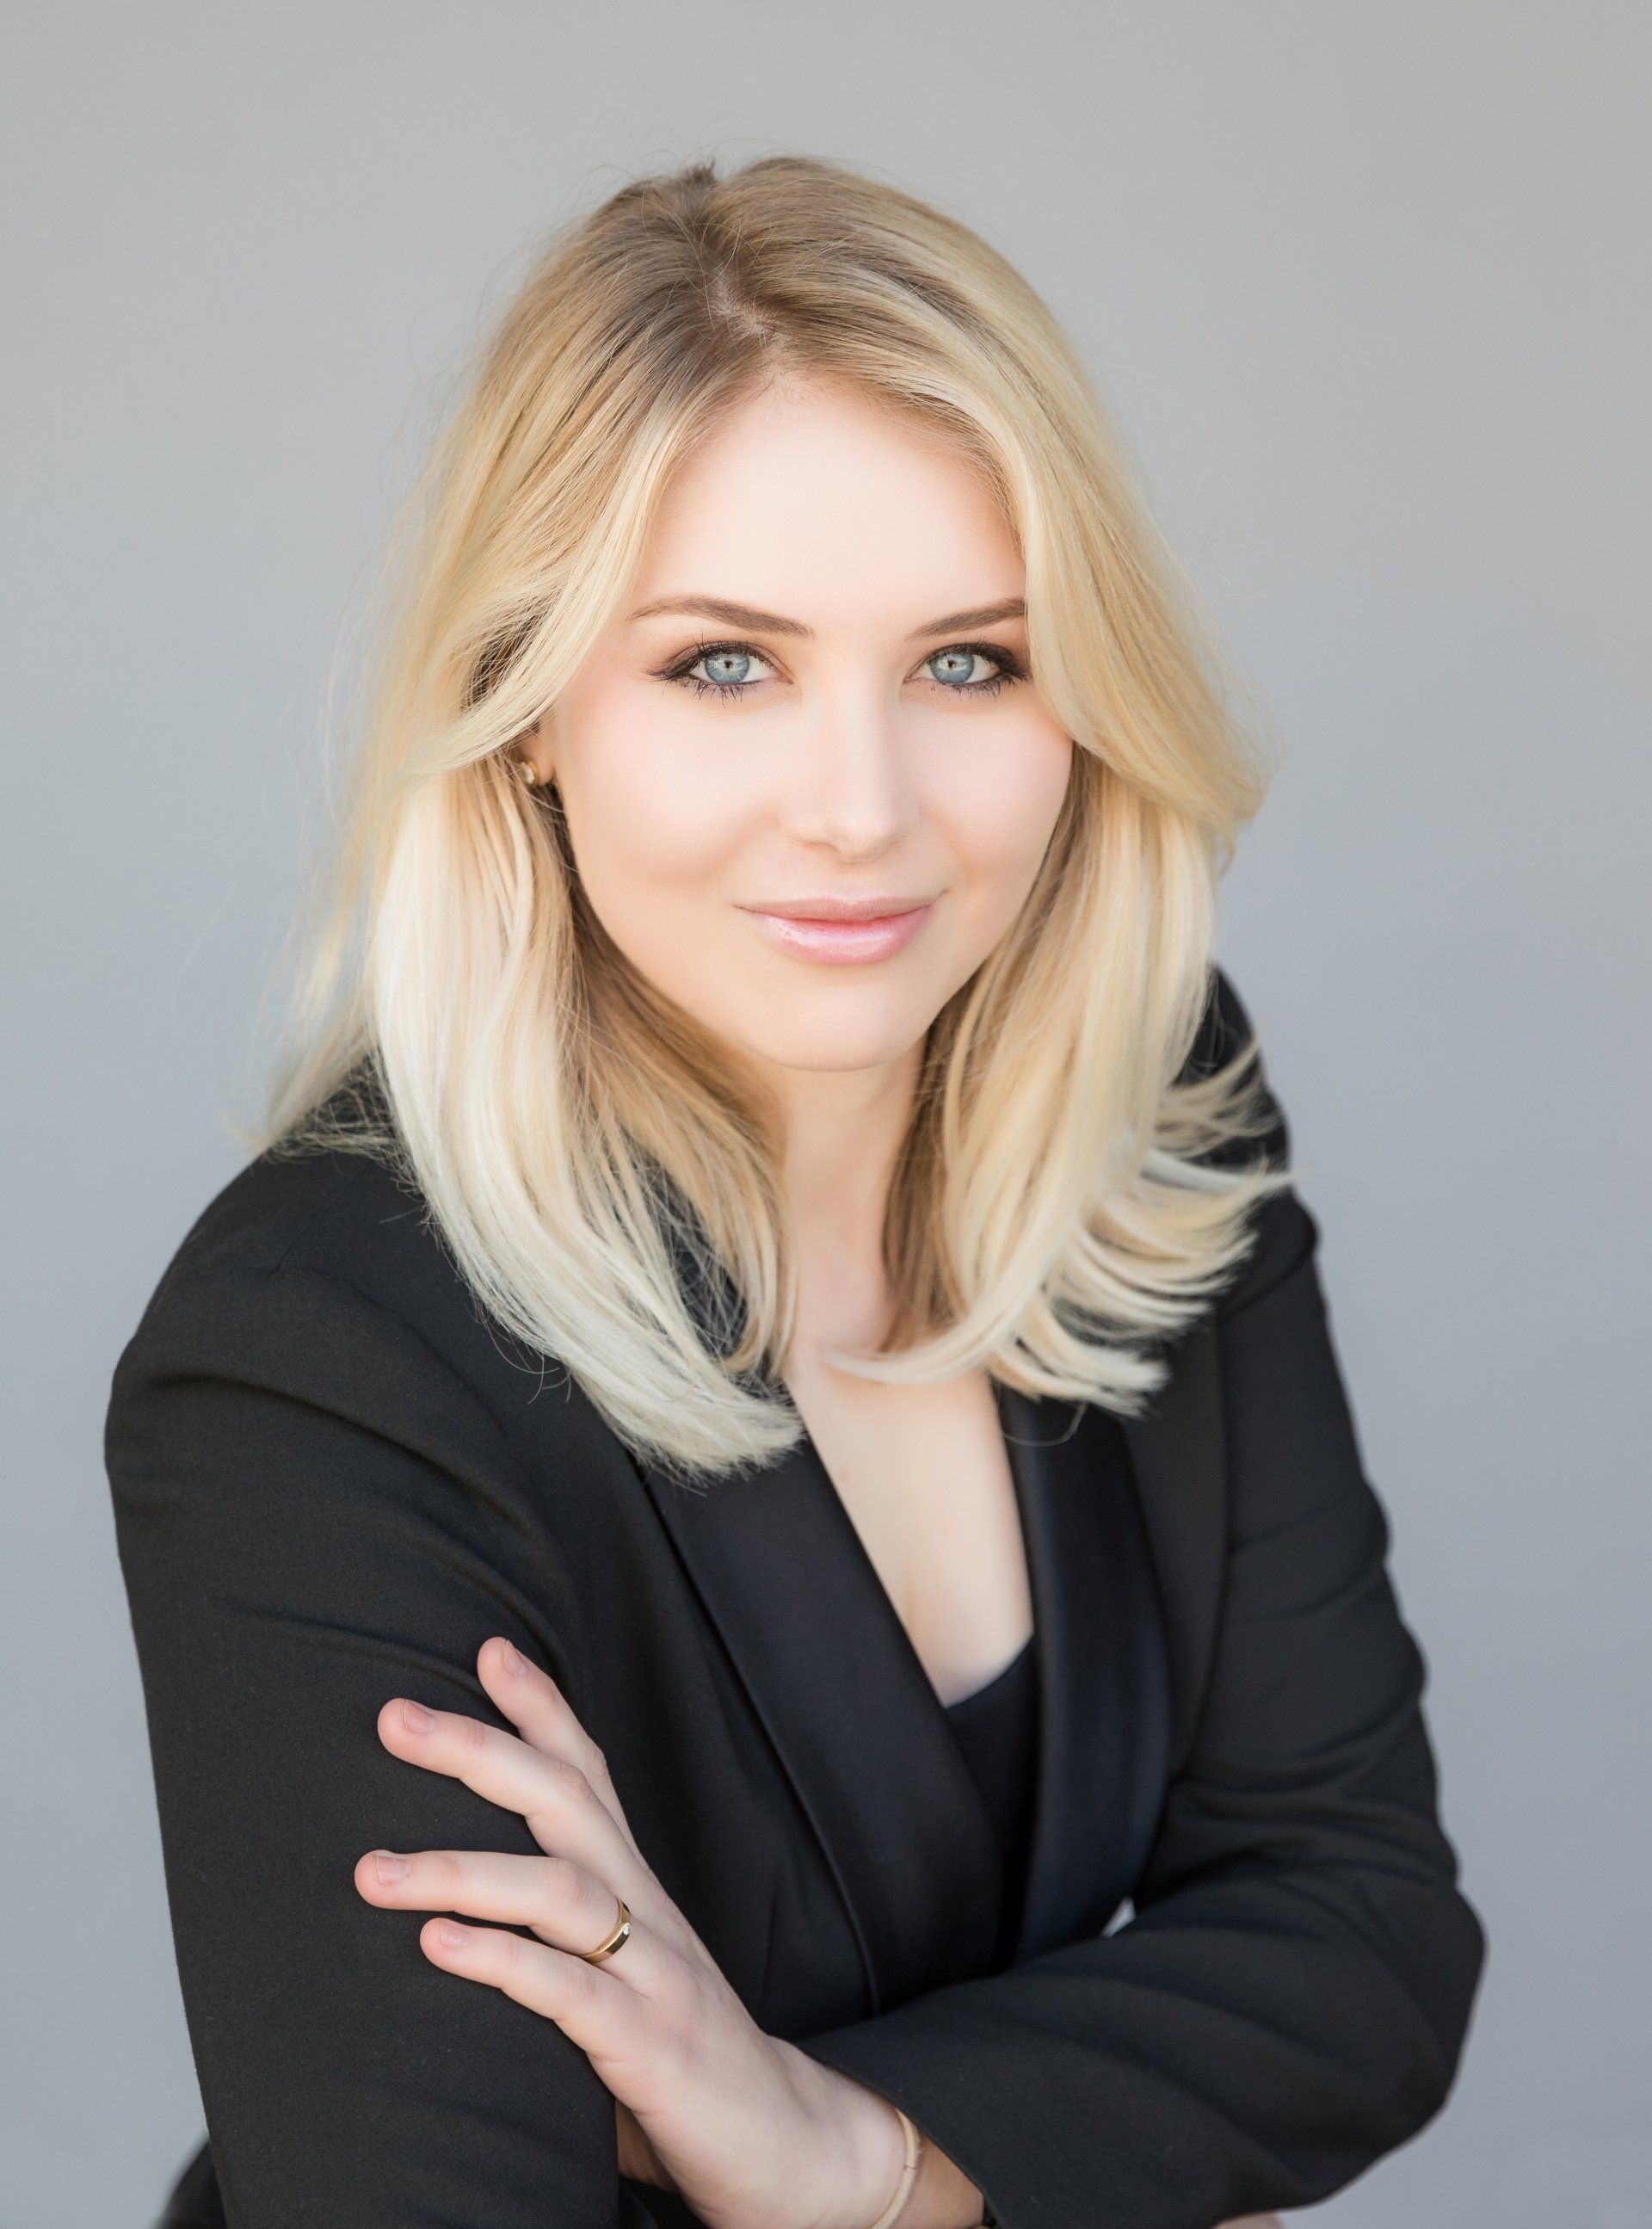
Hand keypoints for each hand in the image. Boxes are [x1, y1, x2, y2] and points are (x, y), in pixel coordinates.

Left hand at [353, 1636, 922, 2228]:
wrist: (788, 2150)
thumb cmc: (682, 2070)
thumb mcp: (617, 1988)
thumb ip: (554, 1954)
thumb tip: (446, 1940)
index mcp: (638, 1892)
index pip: (590, 1776)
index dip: (543, 1708)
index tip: (487, 1649)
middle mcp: (649, 1912)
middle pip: (566, 1802)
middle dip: (479, 1750)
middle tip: (395, 1717)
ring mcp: (655, 1973)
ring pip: (559, 1890)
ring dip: (460, 1867)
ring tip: (372, 1868)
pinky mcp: (652, 2046)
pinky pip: (569, 1992)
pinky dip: (500, 1961)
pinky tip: (436, 1945)